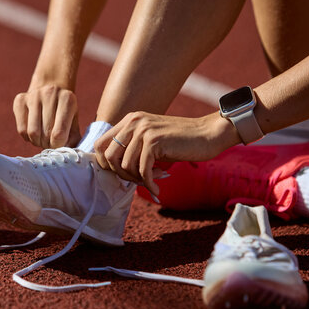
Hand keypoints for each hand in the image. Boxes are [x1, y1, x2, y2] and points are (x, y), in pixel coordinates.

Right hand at [13, 85, 80, 148]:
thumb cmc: (64, 112)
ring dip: (37, 142)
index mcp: (67, 99)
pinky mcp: (20, 100)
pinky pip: (21, 129)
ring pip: (32, 133)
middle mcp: (50, 93)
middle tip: (50, 142)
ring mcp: (33, 96)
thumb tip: (67, 152)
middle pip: (45, 134)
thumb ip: (73, 139)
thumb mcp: (74, 123)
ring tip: (42, 138)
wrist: (51, 90)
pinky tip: (33, 132)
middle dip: (48, 144)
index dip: (58, 145)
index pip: (59, 134)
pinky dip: (27, 137)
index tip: (58, 144)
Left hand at [94, 111, 240, 195]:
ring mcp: (143, 130)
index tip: (122, 174)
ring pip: (125, 166)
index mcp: (129, 120)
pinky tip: (157, 188)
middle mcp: (133, 122)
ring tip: (154, 179)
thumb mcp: (150, 141)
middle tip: (139, 180)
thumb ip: (132, 149)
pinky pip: (142, 170)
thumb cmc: (180, 142)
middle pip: (108, 157)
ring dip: (138, 179)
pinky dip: (149, 183)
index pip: (100, 145)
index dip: (105, 164)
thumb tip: (111, 169)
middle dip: (121, 174)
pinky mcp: (154, 141)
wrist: (209, 133)